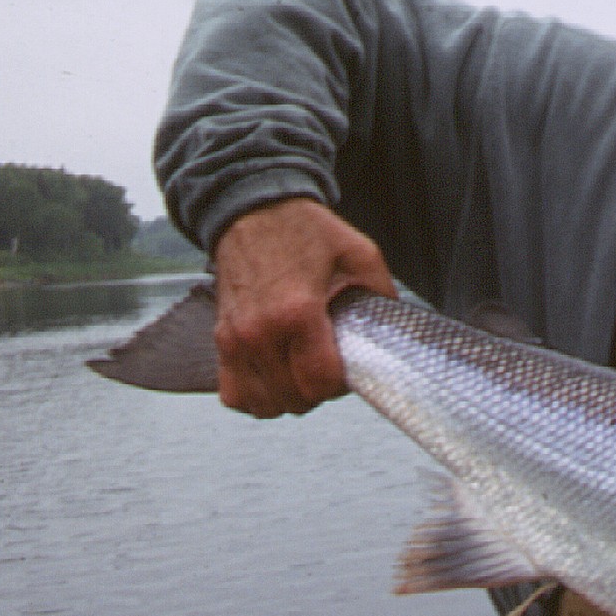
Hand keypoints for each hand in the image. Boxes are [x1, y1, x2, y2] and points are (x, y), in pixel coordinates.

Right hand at [210, 197, 395, 417]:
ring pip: (262, 405)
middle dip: (318, 392)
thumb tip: (395, 330)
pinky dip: (255, 396)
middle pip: (293, 399)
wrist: (253, 211)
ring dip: (287, 399)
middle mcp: (260, 331)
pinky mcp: (220, 339)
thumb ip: (382, 294)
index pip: (319, 382)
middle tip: (328, 368)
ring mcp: (235, 338)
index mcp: (298, 312)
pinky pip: (233, 394)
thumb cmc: (305, 231)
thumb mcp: (360, 254)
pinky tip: (275, 377)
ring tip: (301, 374)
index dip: (340, 385)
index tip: (347, 368)